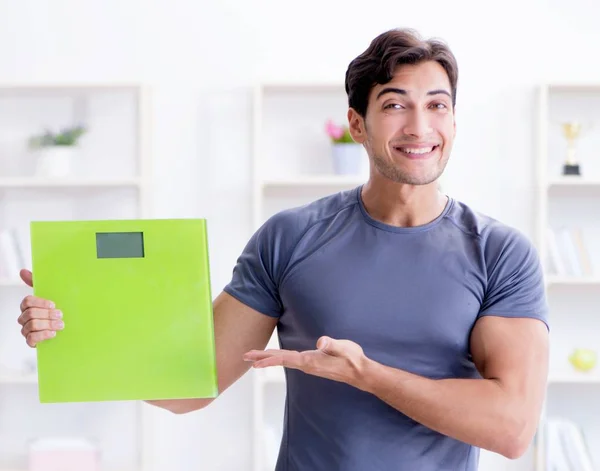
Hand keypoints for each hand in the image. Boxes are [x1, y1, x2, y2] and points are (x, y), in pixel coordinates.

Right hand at [17, 269, 63, 347]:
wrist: (68, 327)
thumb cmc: (56, 309)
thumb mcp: (51, 294)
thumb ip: (36, 283)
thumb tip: (22, 271)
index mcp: (28, 306)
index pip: (27, 302)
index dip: (40, 303)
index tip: (54, 304)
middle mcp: (25, 318)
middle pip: (30, 314)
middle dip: (47, 315)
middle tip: (60, 315)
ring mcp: (26, 330)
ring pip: (31, 326)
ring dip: (48, 324)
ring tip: (61, 325)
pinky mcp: (31, 341)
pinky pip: (31, 339)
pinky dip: (43, 335)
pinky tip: (53, 333)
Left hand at [243, 336, 369, 388]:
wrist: (359, 372)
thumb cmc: (352, 359)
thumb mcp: (344, 348)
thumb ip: (333, 345)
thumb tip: (322, 342)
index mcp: (310, 361)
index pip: (285, 359)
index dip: (269, 360)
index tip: (254, 362)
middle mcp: (306, 365)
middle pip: (279, 360)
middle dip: (262, 358)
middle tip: (244, 356)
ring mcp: (308, 365)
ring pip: (284, 361)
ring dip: (268, 358)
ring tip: (254, 357)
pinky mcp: (312, 364)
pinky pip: (290, 360)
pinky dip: (278, 358)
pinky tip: (276, 357)